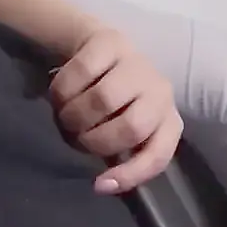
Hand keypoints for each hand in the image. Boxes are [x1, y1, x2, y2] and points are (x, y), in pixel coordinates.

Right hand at [49, 27, 182, 193]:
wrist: (93, 49)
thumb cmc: (110, 103)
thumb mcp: (117, 131)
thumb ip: (117, 157)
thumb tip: (103, 184)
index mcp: (167, 120)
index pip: (158, 154)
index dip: (131, 174)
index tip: (98, 185)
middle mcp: (161, 91)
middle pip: (131, 128)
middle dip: (95, 141)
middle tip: (76, 138)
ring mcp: (138, 64)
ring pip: (103, 100)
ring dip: (74, 116)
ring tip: (65, 118)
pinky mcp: (112, 41)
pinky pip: (81, 72)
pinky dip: (62, 91)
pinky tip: (59, 95)